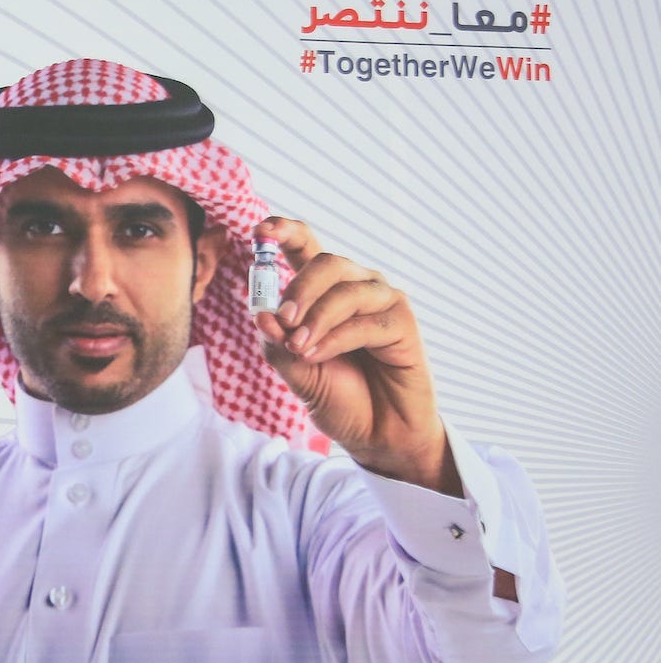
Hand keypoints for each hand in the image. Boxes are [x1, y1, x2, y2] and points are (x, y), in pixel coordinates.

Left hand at [253, 216, 460, 496]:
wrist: (374, 433)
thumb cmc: (338, 397)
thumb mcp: (295, 371)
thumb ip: (277, 343)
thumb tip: (260, 312)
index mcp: (323, 292)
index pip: (306, 247)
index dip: (284, 232)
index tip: (260, 229)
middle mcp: (355, 287)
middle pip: (325, 261)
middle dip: (298, 290)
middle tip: (283, 323)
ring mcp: (381, 302)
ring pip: (345, 288)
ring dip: (316, 318)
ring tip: (302, 348)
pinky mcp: (402, 323)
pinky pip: (365, 319)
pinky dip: (336, 337)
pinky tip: (319, 355)